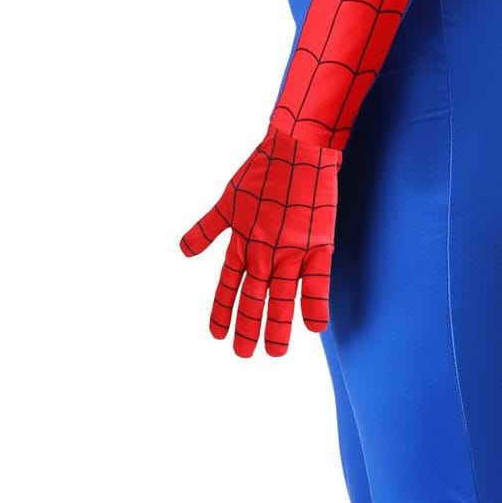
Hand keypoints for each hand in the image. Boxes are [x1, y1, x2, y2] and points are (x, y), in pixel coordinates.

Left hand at [180, 123, 340, 356]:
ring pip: (280, 298)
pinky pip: (316, 283)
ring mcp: (290, 250)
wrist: (297, 148)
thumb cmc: (262, 171)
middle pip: (252, 299)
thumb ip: (206, 229)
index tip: (216, 335)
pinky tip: (314, 328)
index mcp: (241, 241)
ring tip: (274, 353)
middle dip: (247, 329)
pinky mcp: (318, 245)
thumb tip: (183, 251)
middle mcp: (262, 251)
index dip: (221, 311)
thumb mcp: (227, 200)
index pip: (227, 285)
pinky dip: (314, 305)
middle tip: (243, 354)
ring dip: (276, 328)